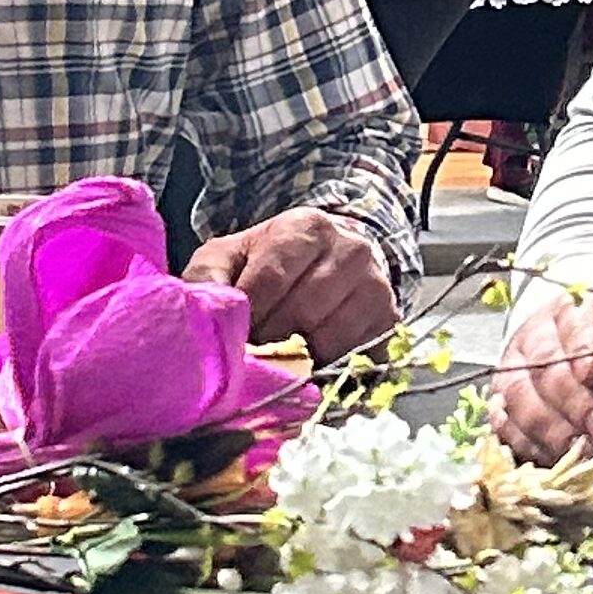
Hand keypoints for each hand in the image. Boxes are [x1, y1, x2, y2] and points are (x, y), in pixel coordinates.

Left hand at [183, 209, 396, 361]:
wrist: (326, 261)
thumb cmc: (267, 262)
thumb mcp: (229, 257)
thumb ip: (207, 278)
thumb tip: (203, 311)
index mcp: (307, 227)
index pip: (272, 280)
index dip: (248, 314)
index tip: (233, 332)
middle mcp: (351, 249)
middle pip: (303, 311)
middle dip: (270, 338)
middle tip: (254, 347)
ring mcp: (376, 285)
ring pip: (332, 338)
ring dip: (299, 355)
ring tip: (281, 350)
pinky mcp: (389, 321)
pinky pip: (357, 358)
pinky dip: (329, 367)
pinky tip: (311, 358)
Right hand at [490, 284, 592, 460]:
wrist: (558, 345)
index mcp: (568, 309)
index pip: (572, 321)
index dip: (582, 346)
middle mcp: (534, 336)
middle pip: (547, 367)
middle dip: (576, 401)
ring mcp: (512, 370)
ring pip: (521, 398)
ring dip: (553, 429)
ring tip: (582, 449)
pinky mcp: (501, 402)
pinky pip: (505, 424)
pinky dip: (528, 444)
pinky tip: (551, 457)